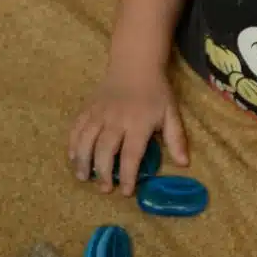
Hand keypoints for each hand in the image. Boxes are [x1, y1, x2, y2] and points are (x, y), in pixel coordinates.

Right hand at [68, 65, 188, 195]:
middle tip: (105, 188)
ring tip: (83, 177)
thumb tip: (183, 163)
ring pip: (86, 141)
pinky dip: (73, 144)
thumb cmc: (155, 91)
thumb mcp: (171, 113)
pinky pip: (77, 128)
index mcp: (139, 123)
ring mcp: (99, 113)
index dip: (128, 175)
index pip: (131, 155)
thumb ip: (176, 138)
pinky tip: (73, 158)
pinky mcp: (88, 108)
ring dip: (83, 161)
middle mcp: (116, 120)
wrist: (134, 64)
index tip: (126, 192)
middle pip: (105, 151)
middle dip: (103, 173)